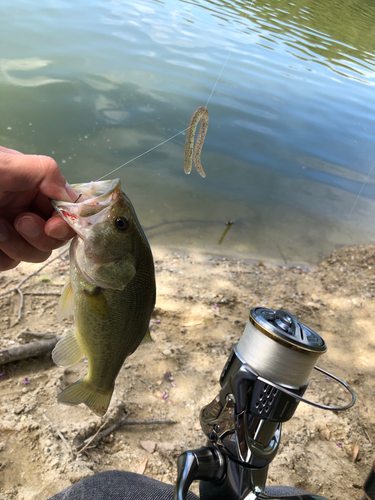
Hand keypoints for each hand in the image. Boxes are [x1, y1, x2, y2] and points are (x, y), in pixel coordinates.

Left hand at [0, 146, 76, 270]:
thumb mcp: (2, 165)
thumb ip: (43, 172)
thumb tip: (71, 194)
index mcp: (32, 185)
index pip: (67, 208)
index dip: (67, 221)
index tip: (53, 226)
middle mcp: (25, 208)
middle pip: (55, 236)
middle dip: (39, 235)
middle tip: (18, 222)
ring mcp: (11, 231)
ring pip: (34, 253)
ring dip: (15, 245)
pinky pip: (9, 263)